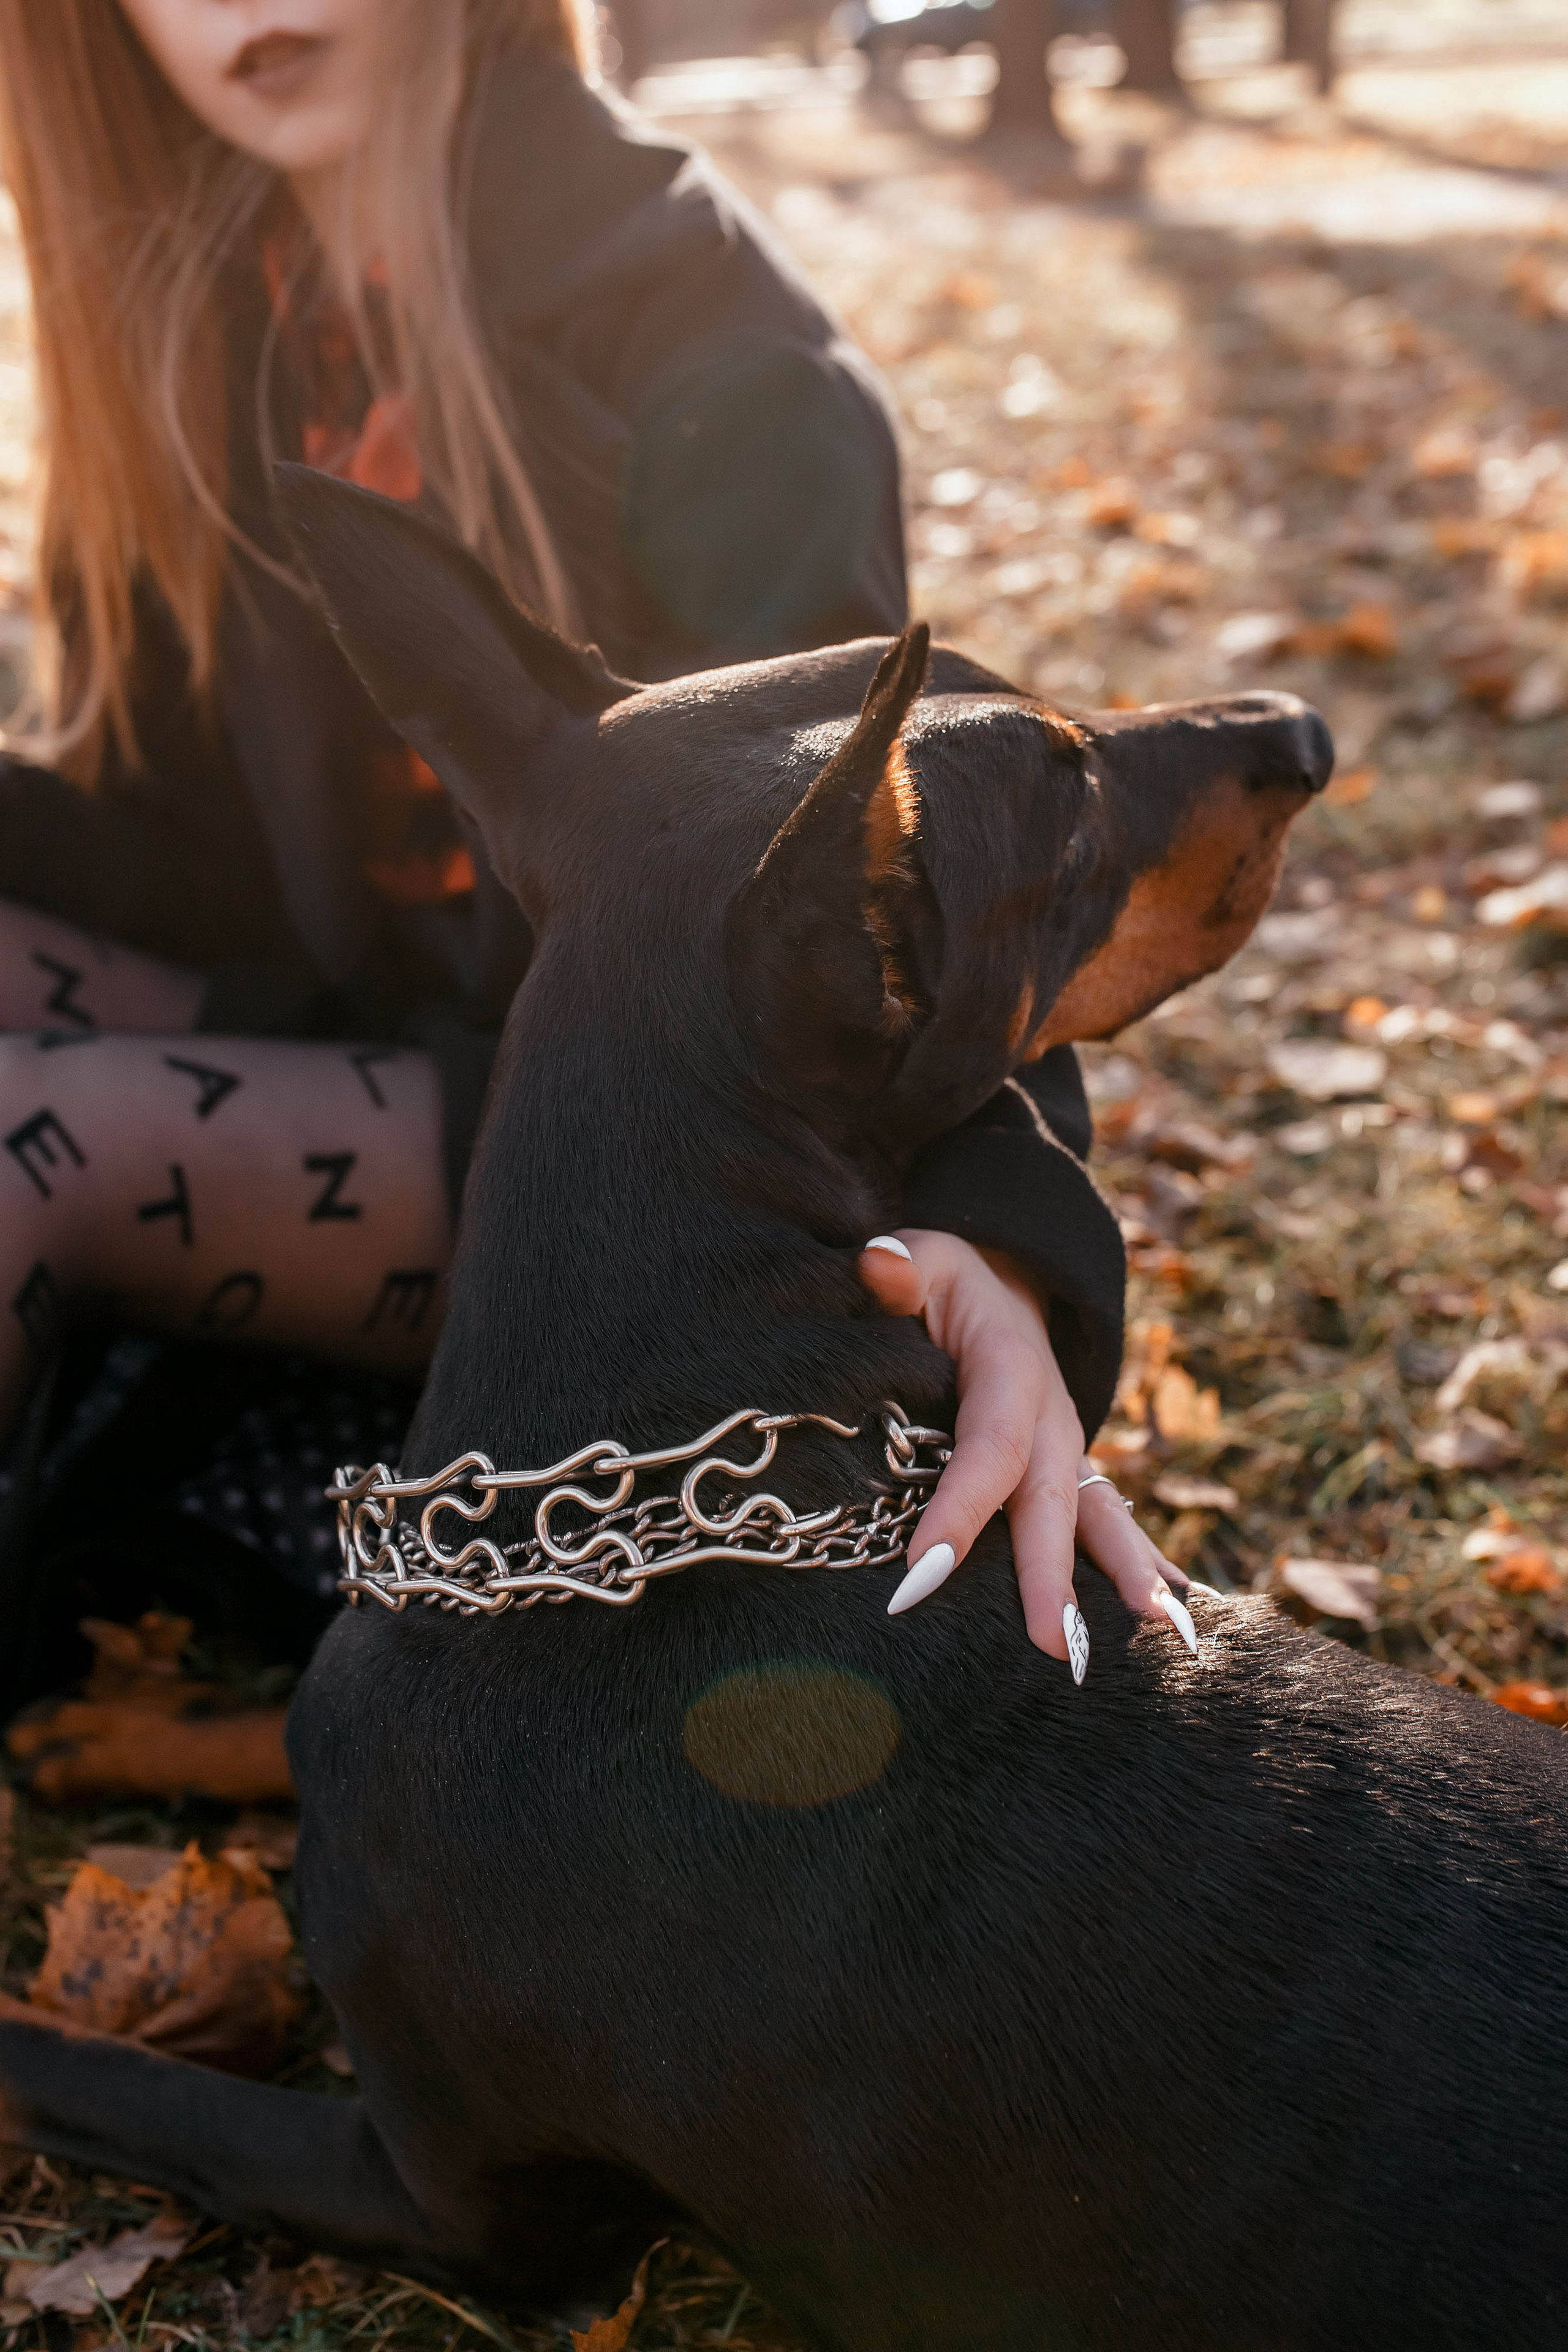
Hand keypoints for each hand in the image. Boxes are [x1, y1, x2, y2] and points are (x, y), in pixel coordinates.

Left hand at [858, 1230, 1198, 1676]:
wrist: (1005, 1278)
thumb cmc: (948, 1279)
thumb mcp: (923, 1259)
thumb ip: (900, 1267)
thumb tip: (881, 1263)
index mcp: (1011, 1370)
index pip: (987, 1446)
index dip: (959, 1506)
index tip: (920, 1569)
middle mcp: (1051, 1417)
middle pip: (1051, 1500)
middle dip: (1052, 1573)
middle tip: (1051, 1643)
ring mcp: (1069, 1448)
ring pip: (1100, 1515)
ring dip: (1126, 1573)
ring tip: (1157, 1631)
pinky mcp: (1071, 1471)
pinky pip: (1109, 1521)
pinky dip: (1142, 1564)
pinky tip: (1179, 1614)